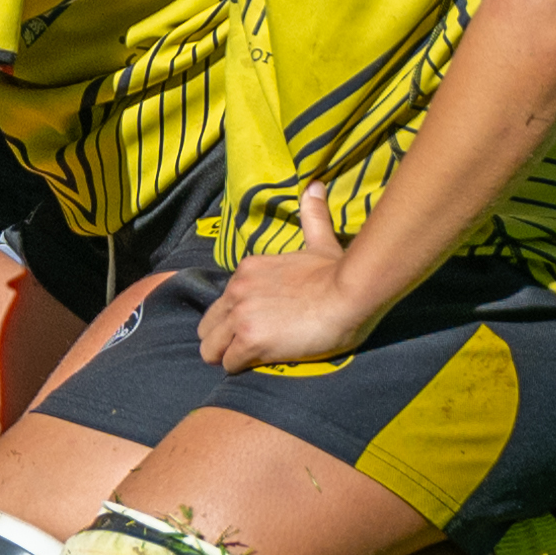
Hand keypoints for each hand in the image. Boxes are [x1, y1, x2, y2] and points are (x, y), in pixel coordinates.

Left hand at [195, 188, 370, 374]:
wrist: (349, 293)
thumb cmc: (337, 273)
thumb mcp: (319, 241)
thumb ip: (312, 217)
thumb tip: (315, 186)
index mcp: (247, 270)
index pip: (222, 302)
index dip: (236, 319)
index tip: (257, 326)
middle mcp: (236, 290)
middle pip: (206, 327)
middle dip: (221, 341)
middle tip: (246, 350)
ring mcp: (240, 315)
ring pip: (210, 349)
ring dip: (227, 357)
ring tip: (250, 361)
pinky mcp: (250, 340)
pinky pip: (229, 364)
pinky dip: (241, 369)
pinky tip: (260, 365)